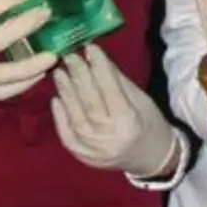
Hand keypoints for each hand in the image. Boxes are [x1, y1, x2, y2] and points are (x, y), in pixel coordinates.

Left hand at [51, 43, 179, 178]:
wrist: (150, 158)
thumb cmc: (149, 123)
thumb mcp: (140, 98)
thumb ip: (116, 79)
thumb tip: (95, 57)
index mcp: (129, 122)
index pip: (110, 90)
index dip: (99, 67)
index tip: (90, 47)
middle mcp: (109, 138)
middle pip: (90, 102)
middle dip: (79, 76)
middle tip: (70, 56)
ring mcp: (94, 150)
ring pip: (76, 116)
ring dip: (66, 92)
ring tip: (59, 72)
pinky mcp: (83, 156)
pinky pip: (67, 134)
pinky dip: (60, 116)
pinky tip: (56, 98)